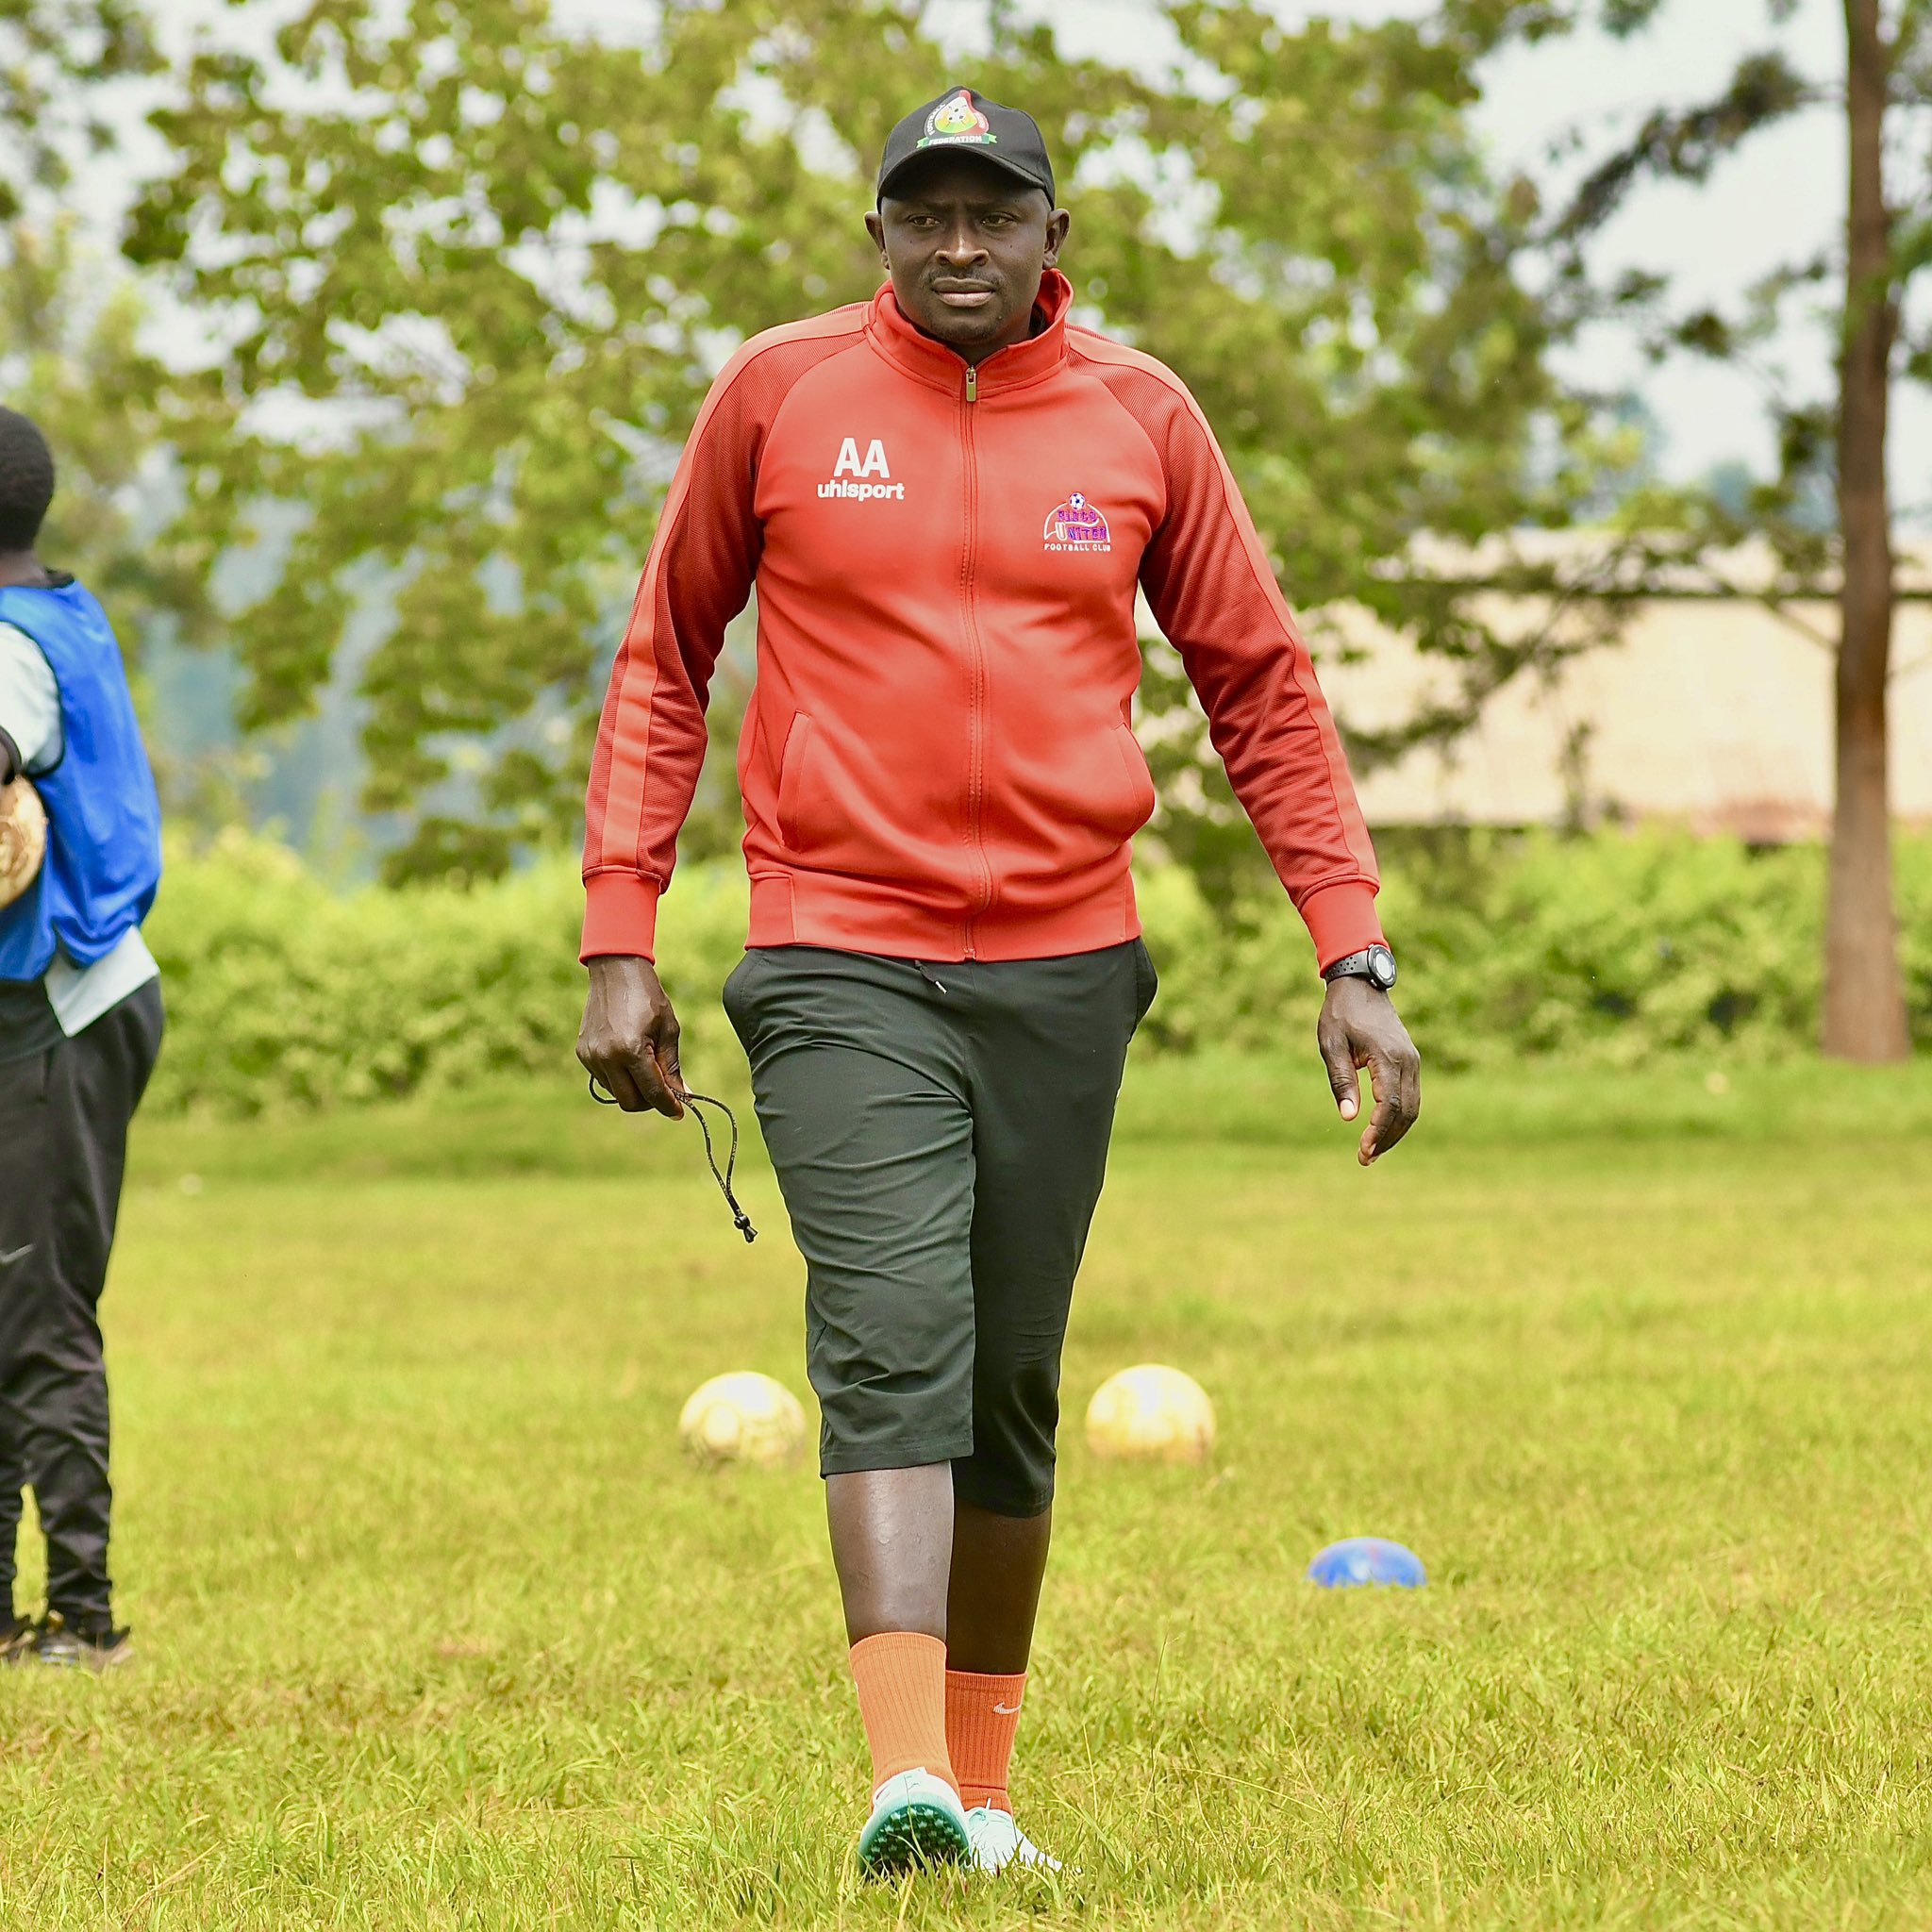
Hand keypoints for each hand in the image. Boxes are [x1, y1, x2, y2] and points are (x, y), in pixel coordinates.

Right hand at [577, 955, 686, 1116]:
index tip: (680, 1112)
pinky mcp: (582, 1053)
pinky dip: (619, 1078)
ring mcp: (591, 1056)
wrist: (616, 971)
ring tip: (648, 1070)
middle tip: (664, 1093)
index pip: (652, 1093)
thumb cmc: (648, 997)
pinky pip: (603, 1079)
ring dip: (634, 1090)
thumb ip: (672, 1066)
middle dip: (650, 1103)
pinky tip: (629, 1060)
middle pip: (630, 1102)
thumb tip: (684, 1095)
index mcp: (631, 1050)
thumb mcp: (668, 1030)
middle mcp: (607, 1057)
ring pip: (616, 1093)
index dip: (669, 1106)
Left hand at [1317, 977, 1420, 1165]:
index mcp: (1387, 1057)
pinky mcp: (1411, 1062)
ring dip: (1395, 1132)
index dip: (1378, 1131)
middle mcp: (1407, 1061)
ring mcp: (1412, 1061)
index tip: (1363, 1150)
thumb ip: (1341, 1081)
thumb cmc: (1340, 1014)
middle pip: (1407, 1112)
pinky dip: (1399, 1117)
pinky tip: (1381, 1131)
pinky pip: (1411, 1097)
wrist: (1361, 985)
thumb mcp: (1331, 1046)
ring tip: (1372, 1151)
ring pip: (1413, 1107)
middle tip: (1365, 1159)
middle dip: (1388, 1139)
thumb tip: (1349, 1118)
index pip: (1390, 1104)